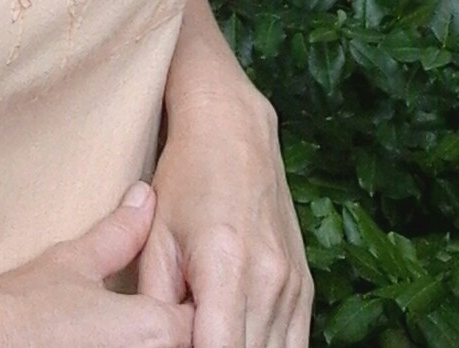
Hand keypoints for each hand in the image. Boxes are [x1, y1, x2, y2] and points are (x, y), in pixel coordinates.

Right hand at [0, 182, 193, 347]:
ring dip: (151, 341)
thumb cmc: (25, 305)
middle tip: (140, 309)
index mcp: (154, 329)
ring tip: (118, 327)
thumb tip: (144, 197)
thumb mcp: (75, 261)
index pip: (200, 318)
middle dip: (175, 327)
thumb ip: (120, 233)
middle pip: (186, 342)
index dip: (188, 303)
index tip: (171, 292)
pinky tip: (102, 339)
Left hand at [139, 87, 313, 347]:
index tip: (177, 347)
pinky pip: (295, 344)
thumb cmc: (185, 179)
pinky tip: (239, 336)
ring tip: (211, 332)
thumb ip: (156, 301)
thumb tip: (154, 342)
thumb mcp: (156, 237)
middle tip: (189, 337)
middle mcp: (269, 281)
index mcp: (225, 267)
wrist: (233, 131)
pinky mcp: (305, 288)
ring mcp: (294, 287)